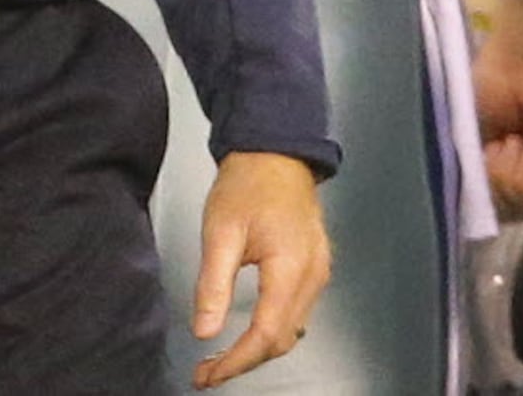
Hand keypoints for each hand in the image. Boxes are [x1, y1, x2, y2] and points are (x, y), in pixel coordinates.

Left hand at [190, 151, 330, 388]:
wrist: (275, 149)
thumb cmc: (250, 181)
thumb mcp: (220, 231)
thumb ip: (213, 285)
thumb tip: (204, 331)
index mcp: (291, 265)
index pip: (266, 335)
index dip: (235, 362)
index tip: (207, 374)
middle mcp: (312, 273)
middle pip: (282, 339)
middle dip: (245, 361)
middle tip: (209, 370)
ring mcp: (318, 269)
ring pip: (292, 330)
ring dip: (259, 349)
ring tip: (224, 357)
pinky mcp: (315, 265)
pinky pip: (298, 311)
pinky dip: (274, 330)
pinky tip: (251, 331)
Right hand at [474, 21, 522, 214]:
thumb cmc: (494, 79)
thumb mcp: (470, 128)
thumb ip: (473, 164)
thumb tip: (472, 195)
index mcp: (504, 148)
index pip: (491, 191)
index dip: (476, 189)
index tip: (469, 167)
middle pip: (505, 203)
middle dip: (489, 183)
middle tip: (489, 149)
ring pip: (522, 205)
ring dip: (505, 178)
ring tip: (506, 142)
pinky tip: (521, 150)